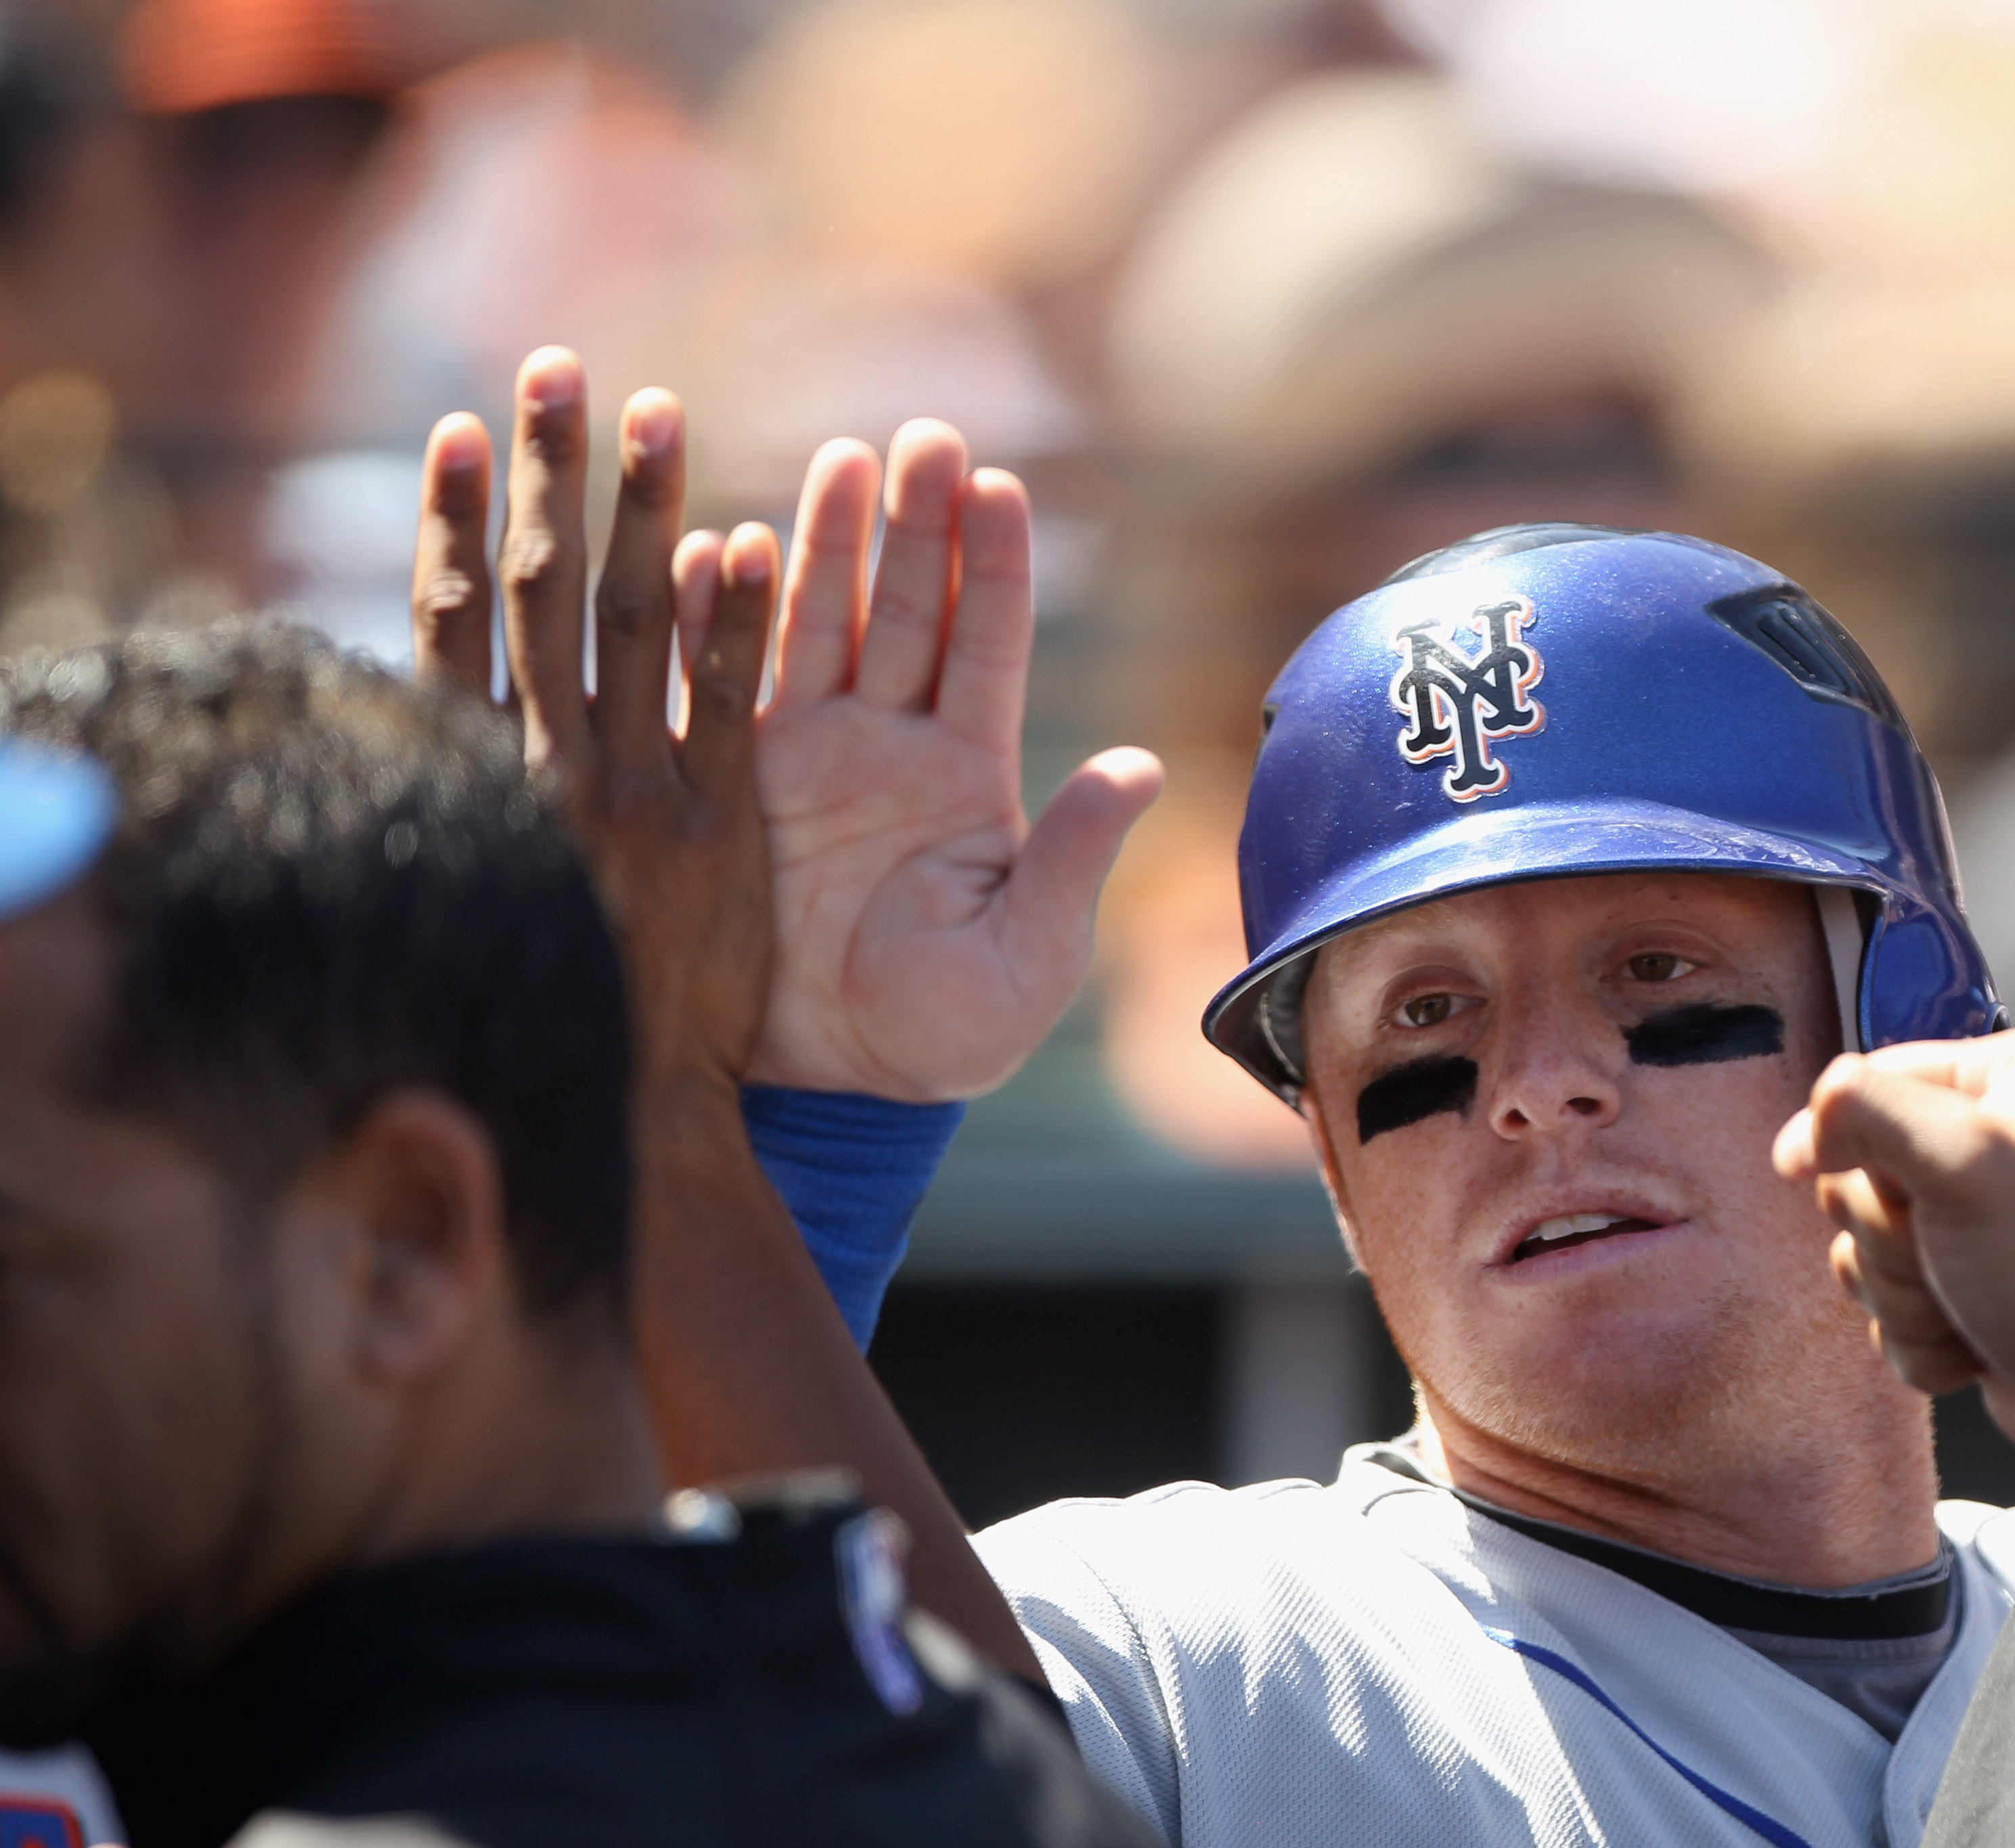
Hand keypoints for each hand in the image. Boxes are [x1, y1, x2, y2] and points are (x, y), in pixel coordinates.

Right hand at [413, 349, 780, 1104]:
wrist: (615, 1122)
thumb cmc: (542, 1020)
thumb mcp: (480, 896)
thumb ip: (471, 786)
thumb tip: (437, 698)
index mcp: (485, 777)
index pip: (471, 618)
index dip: (466, 522)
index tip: (463, 429)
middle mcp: (552, 770)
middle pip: (555, 590)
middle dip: (558, 474)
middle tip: (561, 367)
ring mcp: (637, 794)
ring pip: (638, 623)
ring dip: (644, 512)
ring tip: (656, 411)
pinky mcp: (716, 833)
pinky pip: (727, 706)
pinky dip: (732, 623)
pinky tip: (746, 543)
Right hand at [747, 426, 1159, 1098]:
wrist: (838, 1089)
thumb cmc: (951, 1033)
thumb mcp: (1029, 956)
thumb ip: (1072, 858)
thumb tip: (1143, 768)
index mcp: (969, 779)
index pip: (990, 650)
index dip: (997, 569)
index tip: (1002, 486)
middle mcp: (890, 750)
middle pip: (908, 612)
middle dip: (917, 525)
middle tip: (926, 436)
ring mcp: (806, 759)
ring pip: (820, 626)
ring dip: (828, 543)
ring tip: (842, 456)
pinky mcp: (728, 787)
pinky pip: (721, 687)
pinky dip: (716, 619)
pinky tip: (716, 547)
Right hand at [1774, 1028, 2014, 1472]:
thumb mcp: (1964, 1158)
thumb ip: (1867, 1109)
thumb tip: (1804, 1131)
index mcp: (2005, 1081)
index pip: (1868, 1086)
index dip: (1840, 1138)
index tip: (1820, 1168)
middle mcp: (1992, 1145)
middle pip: (1858, 1178)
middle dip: (1889, 1235)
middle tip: (1949, 1250)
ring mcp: (1977, 1228)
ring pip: (1866, 1253)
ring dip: (1904, 1295)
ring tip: (1969, 1305)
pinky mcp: (1966, 1298)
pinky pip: (1891, 1315)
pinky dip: (1923, 1340)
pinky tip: (1974, 1347)